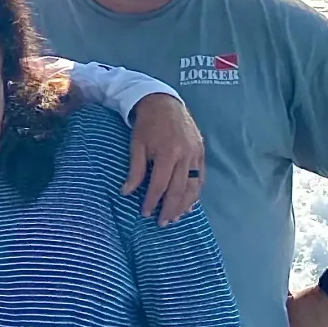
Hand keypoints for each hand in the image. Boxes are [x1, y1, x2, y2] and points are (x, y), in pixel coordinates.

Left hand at [126, 94, 204, 224]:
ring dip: (184, 204)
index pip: (160, 185)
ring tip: (176, 217)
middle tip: (163, 223)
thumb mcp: (136, 146)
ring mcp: (196, 155)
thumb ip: (135, 170)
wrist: (165, 103)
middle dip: (170, 208)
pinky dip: (195, 193)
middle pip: (179, 190)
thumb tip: (126, 192)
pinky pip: (200, 178)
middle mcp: (185, 156)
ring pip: (193, 186)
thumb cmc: (147, 125)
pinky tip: (189, 203)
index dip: (152, 201)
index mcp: (168, 154)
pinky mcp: (201, 153)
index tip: (145, 213)